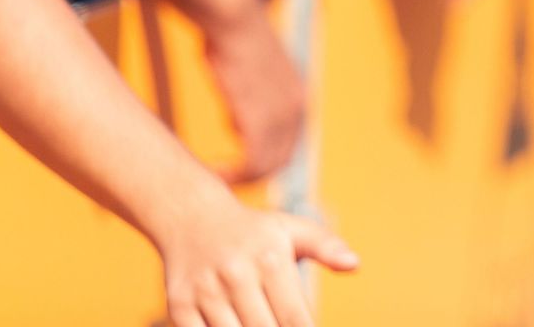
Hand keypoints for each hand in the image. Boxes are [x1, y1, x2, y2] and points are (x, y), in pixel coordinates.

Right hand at [157, 194, 357, 326]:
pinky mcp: (179, 305)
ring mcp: (206, 292)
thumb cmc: (254, 232)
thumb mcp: (292, 229)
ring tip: (259, 325)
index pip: (295, 318)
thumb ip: (325, 247)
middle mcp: (238, 275)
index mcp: (271, 259)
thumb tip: (355, 265)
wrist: (192, 218)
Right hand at [201, 5, 304, 183]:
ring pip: (268, 166)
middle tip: (221, 178)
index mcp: (299, 99)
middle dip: (252, 175)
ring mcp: (282, 114)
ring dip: (241, 178)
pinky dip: (236, 174)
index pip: (288, 145)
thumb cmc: (233, 41)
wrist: (235, 17)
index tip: (234, 167)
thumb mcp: (252, 76)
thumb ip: (253, 102)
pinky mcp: (262, 116)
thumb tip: (238, 125)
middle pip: (281, 161)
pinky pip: (254, 161)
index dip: (262, 161)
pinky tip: (214, 170)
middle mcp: (298, 108)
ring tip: (214, 175)